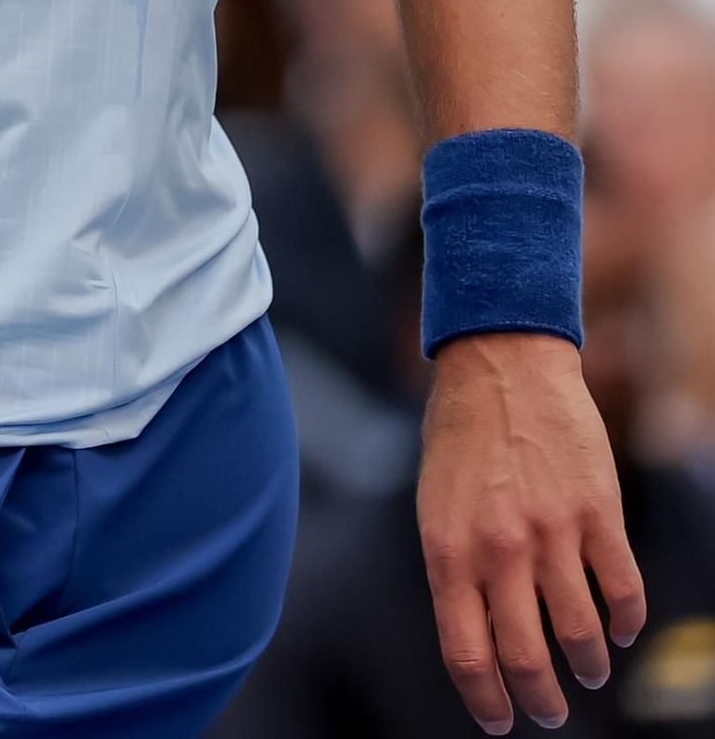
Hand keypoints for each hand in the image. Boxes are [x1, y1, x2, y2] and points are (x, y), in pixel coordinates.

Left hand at [418, 334, 646, 731]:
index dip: (486, 700)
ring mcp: (553, 531)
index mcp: (449, 550)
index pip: (467, 654)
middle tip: (549, 710)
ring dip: (587, 665)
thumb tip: (480, 633)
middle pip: (527, 659)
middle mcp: (500, 549)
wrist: (501, 360)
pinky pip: (623, 590)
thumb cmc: (460, 433)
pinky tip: (620, 628)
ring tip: (588, 669)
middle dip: (541, 700)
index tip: (499, 719)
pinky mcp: (598, 511)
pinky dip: (626, 622)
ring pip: (581, 634)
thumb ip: (456, 567)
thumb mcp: (436, 504)